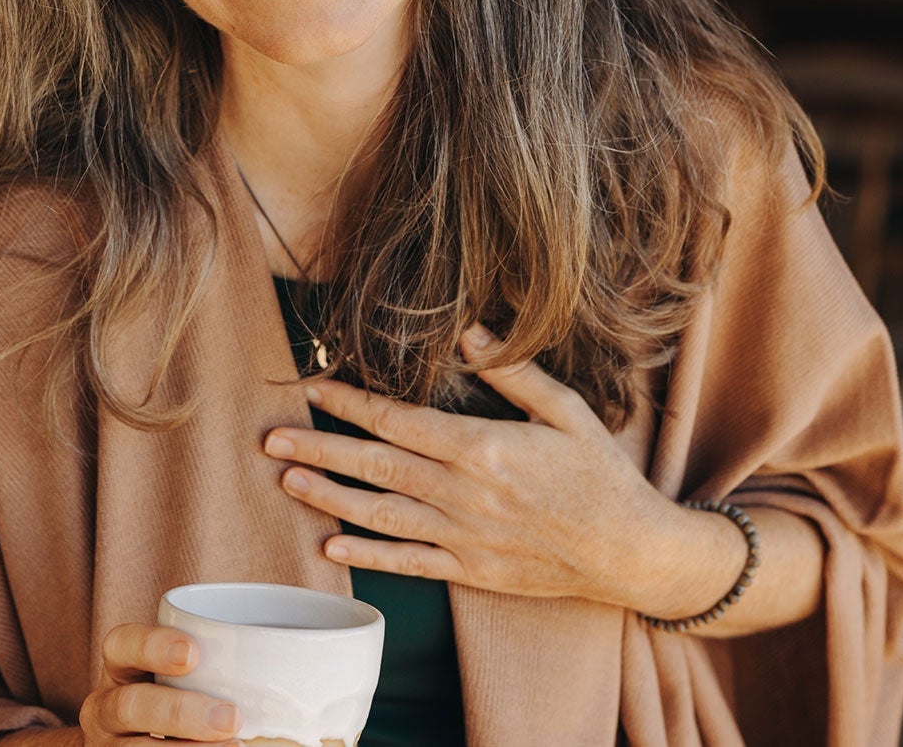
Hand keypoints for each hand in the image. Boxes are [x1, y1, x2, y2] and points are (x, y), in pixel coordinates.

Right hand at [76, 622, 242, 744]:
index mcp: (122, 668)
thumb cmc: (186, 698)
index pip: (121, 644)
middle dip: (180, 713)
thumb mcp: (189, 675)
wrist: (151, 741)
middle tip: (233, 718)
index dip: (152, 645)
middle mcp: (105, 708)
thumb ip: (230, 660)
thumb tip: (323, 647)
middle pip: (130, 705)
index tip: (194, 653)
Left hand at [262, 324, 681, 608]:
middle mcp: (464, 494)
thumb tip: (467, 330)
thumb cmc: (601, 473)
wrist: (631, 551)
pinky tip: (331, 547)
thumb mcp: (567, 409)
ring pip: (381, 515)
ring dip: (330, 499)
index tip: (313, 386)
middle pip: (376, 466)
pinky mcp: (471, 571)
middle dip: (319, 450)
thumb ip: (513, 371)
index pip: (399, 420)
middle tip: (270, 441)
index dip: (350, 402)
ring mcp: (464, 537)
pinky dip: (368, 557)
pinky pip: (409, 563)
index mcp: (483, 447)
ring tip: (287, 483)